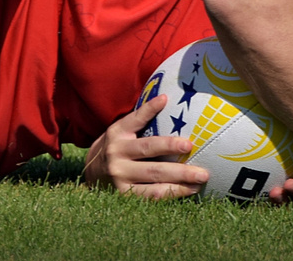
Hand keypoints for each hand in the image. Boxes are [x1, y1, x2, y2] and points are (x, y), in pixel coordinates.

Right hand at [82, 95, 209, 199]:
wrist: (91, 172)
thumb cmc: (117, 146)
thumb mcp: (122, 128)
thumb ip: (141, 116)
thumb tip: (165, 97)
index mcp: (118, 134)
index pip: (137, 120)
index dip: (151, 111)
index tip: (170, 107)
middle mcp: (117, 155)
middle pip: (149, 154)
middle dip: (172, 151)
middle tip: (194, 152)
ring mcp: (120, 177)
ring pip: (153, 179)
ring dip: (180, 180)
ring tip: (201, 179)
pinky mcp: (124, 195)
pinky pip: (152, 195)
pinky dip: (172, 193)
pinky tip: (189, 190)